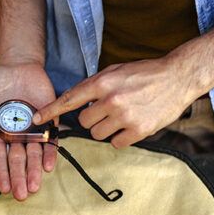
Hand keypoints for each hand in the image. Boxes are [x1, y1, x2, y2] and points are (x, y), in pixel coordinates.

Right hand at [0, 63, 57, 199]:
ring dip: (34, 170)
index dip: (1, 173)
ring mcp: (32, 129)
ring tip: (35, 186)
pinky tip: (49, 166)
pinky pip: (50, 139)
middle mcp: (15, 135)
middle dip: (19, 178)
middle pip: (17, 160)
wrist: (18, 65)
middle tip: (21, 195)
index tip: (4, 189)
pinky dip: (50, 152)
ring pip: (33, 154)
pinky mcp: (48, 120)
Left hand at [34, 56, 197, 148]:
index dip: (50, 111)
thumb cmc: (145, 74)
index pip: (69, 99)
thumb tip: (77, 102)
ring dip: (106, 129)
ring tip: (122, 116)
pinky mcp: (139, 131)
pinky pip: (116, 143)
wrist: (178, 78)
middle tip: (107, 111)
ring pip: (98, 134)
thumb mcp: (116, 71)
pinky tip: (131, 125)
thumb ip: (95, 86)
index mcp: (103, 82)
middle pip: (84, 122)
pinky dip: (120, 137)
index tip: (36, 120)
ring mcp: (125, 116)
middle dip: (92, 119)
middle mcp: (111, 99)